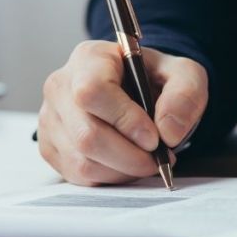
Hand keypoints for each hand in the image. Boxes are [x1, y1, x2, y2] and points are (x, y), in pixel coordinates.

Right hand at [38, 41, 207, 185]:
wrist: (139, 91)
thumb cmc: (156, 80)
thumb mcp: (184, 74)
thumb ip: (185, 95)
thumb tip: (168, 131)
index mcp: (89, 58)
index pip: (92, 92)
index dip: (125, 120)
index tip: (154, 137)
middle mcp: (61, 86)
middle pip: (86, 135)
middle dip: (131, 156)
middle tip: (158, 158)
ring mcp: (50, 118)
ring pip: (82, 161)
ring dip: (124, 170)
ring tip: (146, 159)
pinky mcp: (51, 146)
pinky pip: (78, 175)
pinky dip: (110, 177)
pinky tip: (127, 163)